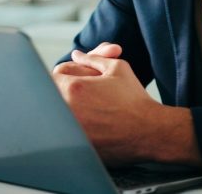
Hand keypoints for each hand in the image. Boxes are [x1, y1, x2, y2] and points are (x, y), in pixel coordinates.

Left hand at [52, 44, 159, 165]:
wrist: (149, 131)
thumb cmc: (135, 98)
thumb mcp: (117, 68)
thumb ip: (93, 58)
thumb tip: (77, 54)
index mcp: (74, 88)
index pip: (55, 75)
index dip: (69, 74)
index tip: (82, 79)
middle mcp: (67, 110)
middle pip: (52, 95)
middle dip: (66, 91)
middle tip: (87, 95)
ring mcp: (70, 130)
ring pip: (57, 115)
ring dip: (68, 109)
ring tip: (92, 111)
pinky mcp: (76, 146)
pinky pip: (66, 134)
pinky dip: (74, 128)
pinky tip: (94, 125)